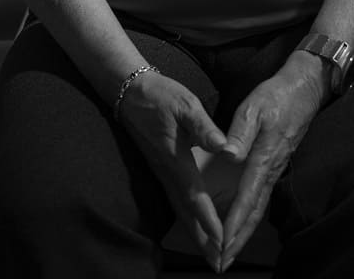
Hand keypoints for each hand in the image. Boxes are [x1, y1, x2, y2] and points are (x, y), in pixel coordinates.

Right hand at [117, 69, 227, 272]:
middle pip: (186, 213)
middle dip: (203, 239)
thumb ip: (203, 126)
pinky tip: (193, 225)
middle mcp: (168, 172)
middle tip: (217, 263)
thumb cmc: (160, 95)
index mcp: (177, 159)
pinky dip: (187, 218)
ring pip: (180, 210)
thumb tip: (223, 146)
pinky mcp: (161, 168)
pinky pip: (176, 201)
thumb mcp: (185, 104)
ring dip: (195, 233)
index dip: (209, 220)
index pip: (195, 196)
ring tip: (209, 254)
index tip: (222, 240)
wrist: (130, 91)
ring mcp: (162, 172)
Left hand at [219, 52, 329, 271]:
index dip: (235, 222)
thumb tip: (228, 154)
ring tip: (230, 253)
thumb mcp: (253, 106)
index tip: (222, 242)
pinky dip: (251, 216)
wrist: (304, 88)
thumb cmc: (276, 95)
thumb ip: (240, 131)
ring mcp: (276, 168)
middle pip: (254, 212)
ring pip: (259, 208)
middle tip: (222, 262)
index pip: (247, 196)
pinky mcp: (276, 164)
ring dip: (245, 232)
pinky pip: (262, 197)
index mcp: (263, 156)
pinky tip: (243, 224)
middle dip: (238, 239)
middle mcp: (271, 168)